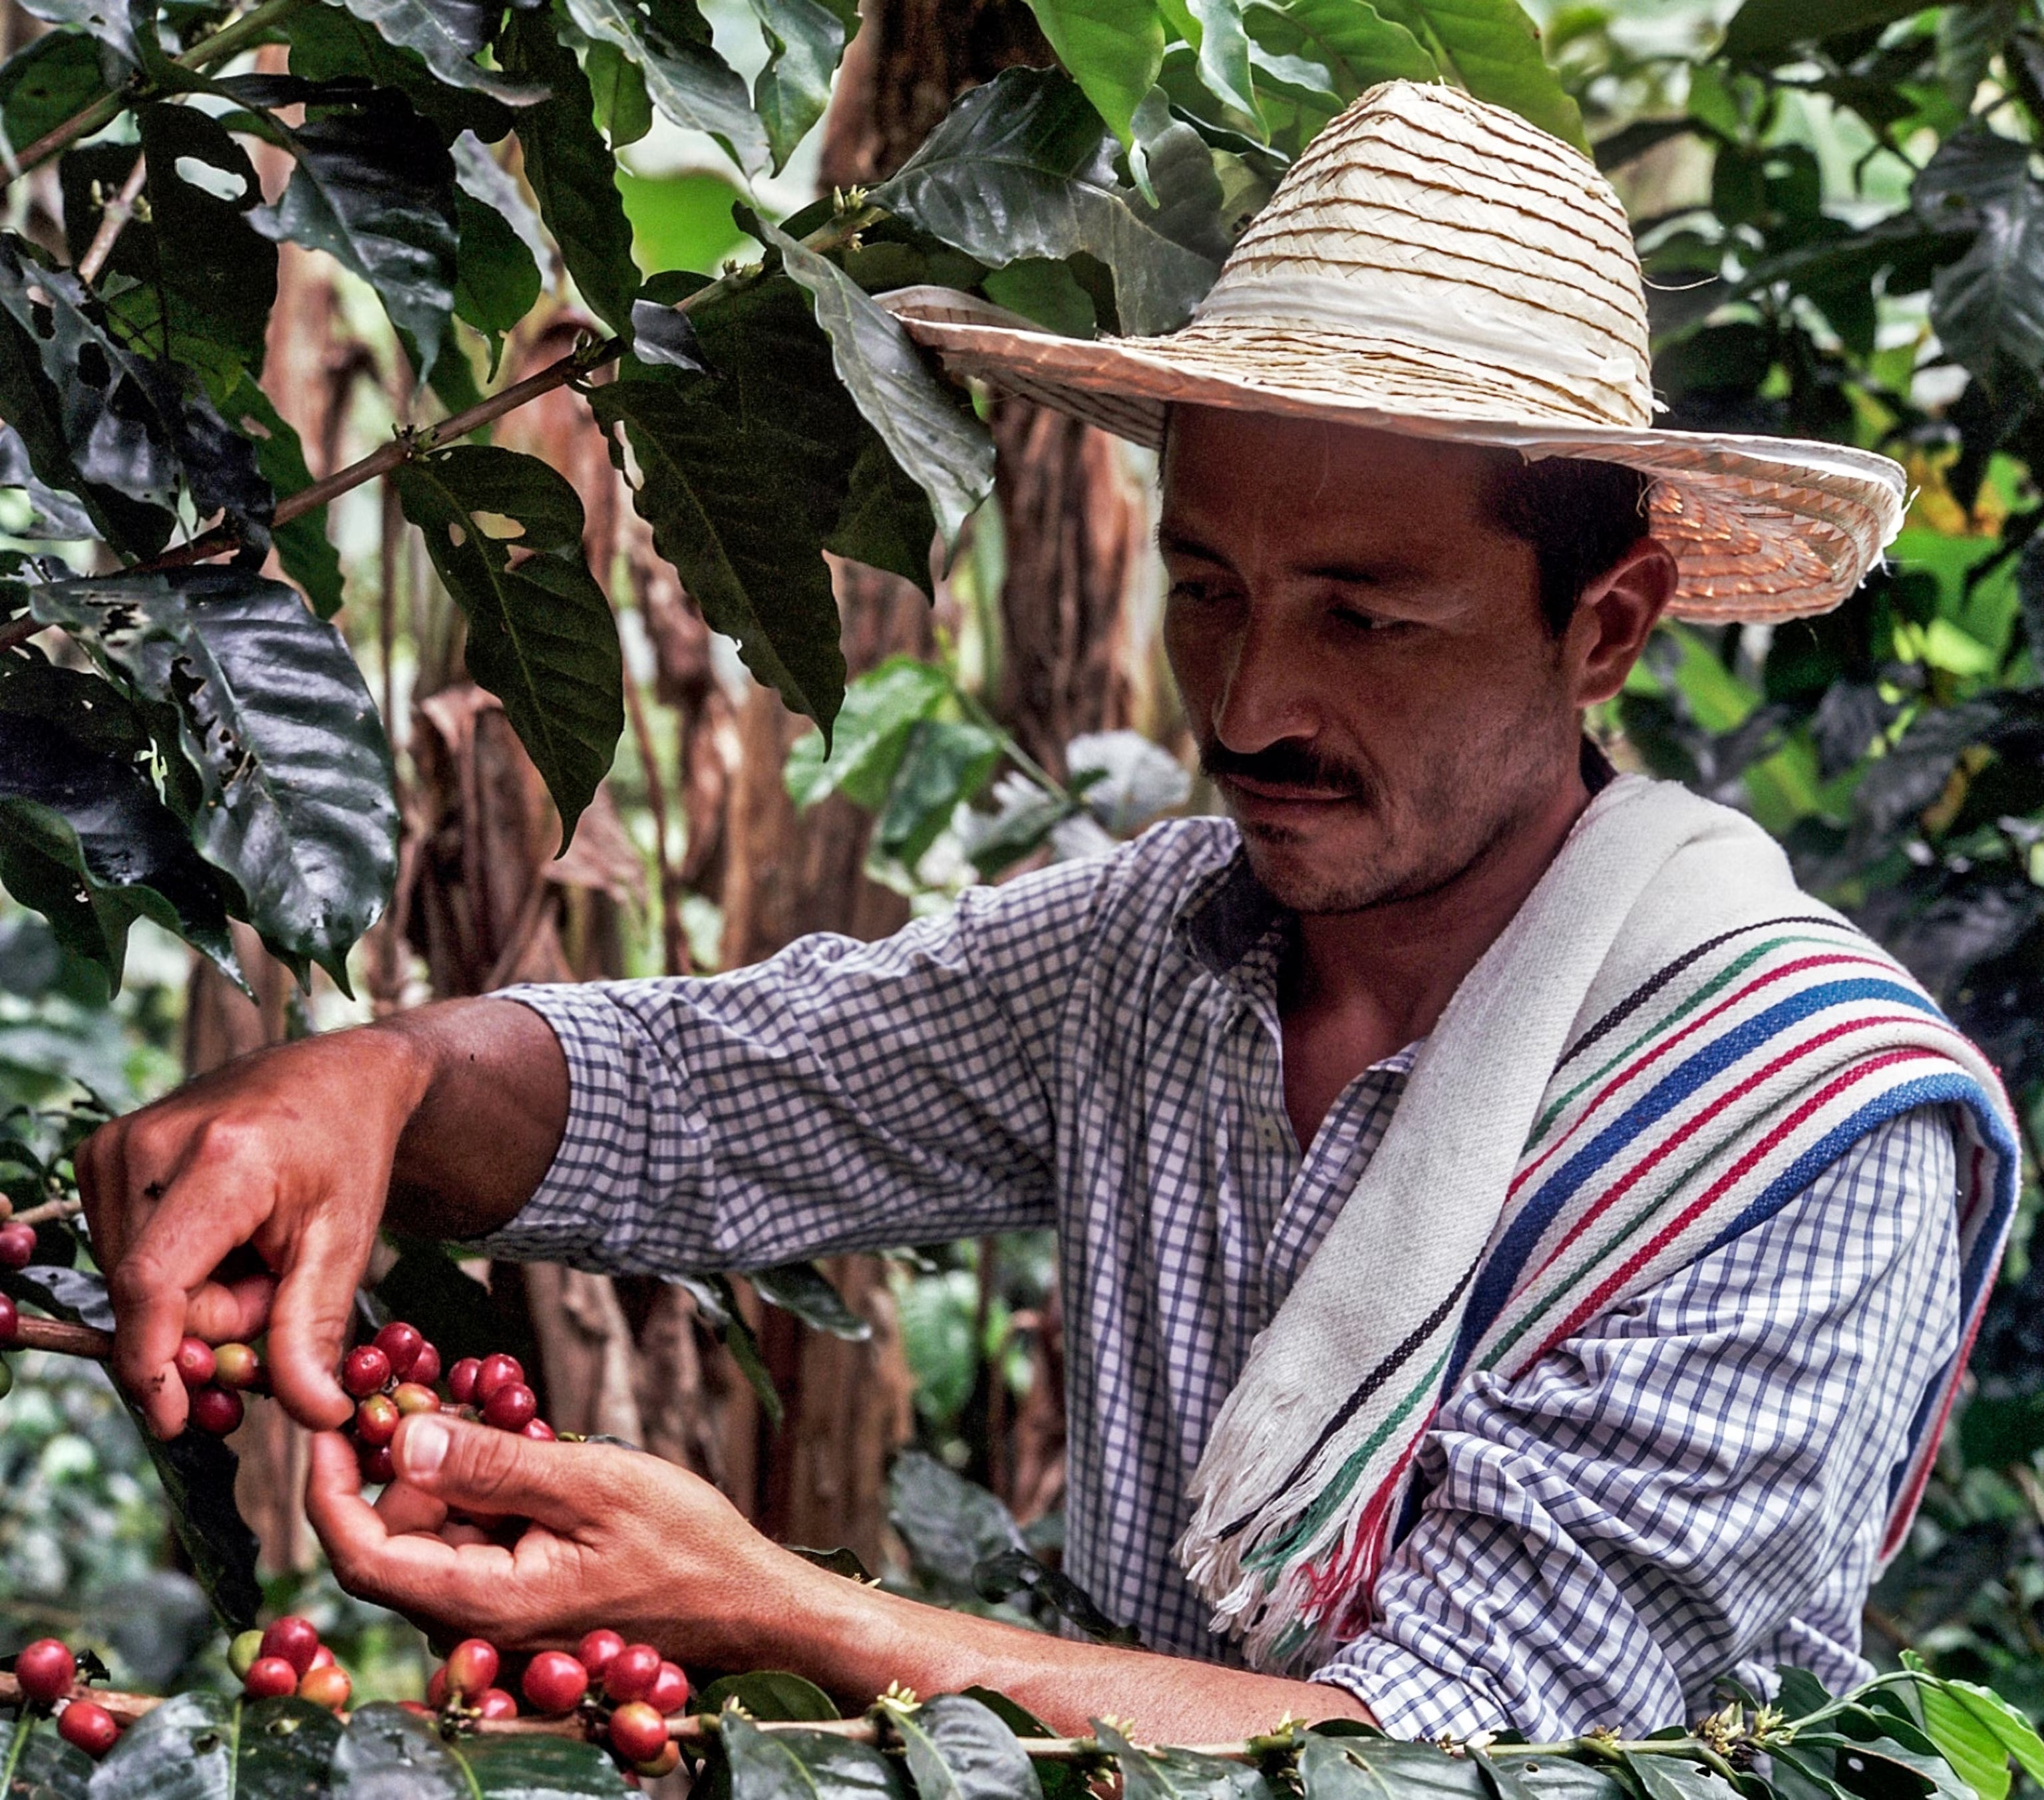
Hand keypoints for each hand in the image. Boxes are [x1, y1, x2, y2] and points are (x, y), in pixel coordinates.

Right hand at [77, 1028, 431, 1436]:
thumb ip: (315, 1333)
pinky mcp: (101, 1154)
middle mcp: (150, 1145)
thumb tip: (316, 1418)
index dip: (155, 1364)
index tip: (175, 1418)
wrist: (336, 1076)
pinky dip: (177, 1265)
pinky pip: (124, 1252)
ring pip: (133, 1280)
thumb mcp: (346, 1243)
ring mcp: (117, 1144)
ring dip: (196, 1293)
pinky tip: (222, 1231)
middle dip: (213, 1318)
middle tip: (277, 1279)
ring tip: (255, 1245)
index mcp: (222, 1160)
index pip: (153, 1284)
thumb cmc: (348, 1155)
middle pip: (150, 1295)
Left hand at [304, 1413, 817, 1663]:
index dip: (330, 1486)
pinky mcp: (522, 1604)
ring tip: (496, 1415)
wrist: (749, 1605)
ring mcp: (499, 1619)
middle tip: (433, 1389)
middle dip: (398, 1463)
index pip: (363, 1554)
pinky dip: (478, 1494)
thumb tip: (404, 1436)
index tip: (332, 1419)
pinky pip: (472, 1546)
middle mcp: (477, 1624)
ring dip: (445, 1474)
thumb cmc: (686, 1545)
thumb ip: (493, 1465)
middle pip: (392, 1542)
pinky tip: (521, 1452)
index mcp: (485, 1602)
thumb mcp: (592, 1484)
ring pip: (432, 1540)